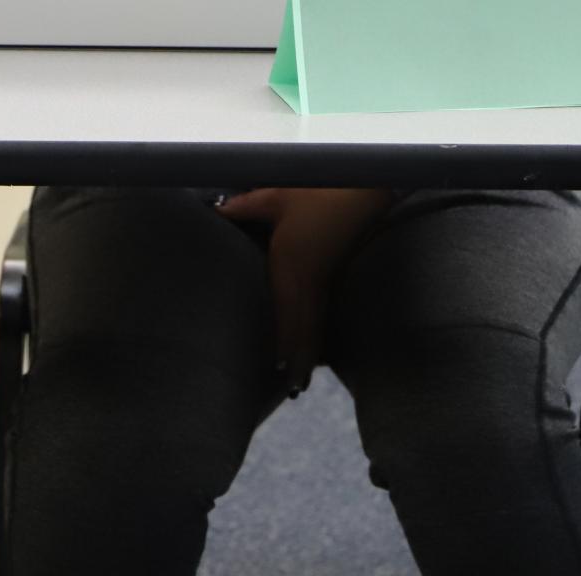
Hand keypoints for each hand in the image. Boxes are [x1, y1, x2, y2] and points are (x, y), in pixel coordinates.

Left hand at [216, 187, 392, 396]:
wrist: (366, 190)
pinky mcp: (336, 277)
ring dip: (309, 353)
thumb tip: (214, 211)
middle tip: (292, 391)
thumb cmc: (318, 192)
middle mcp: (309, 279)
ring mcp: (327, 280)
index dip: (282, 341)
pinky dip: (318, 336)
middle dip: (298, 360)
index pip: (284, 311)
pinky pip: (324, 313)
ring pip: (315, 324)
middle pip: (303, 328)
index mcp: (291, 263)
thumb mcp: (275, 196)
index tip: (276, 366)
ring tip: (301, 383)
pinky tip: (316, 351)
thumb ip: (243, 207)